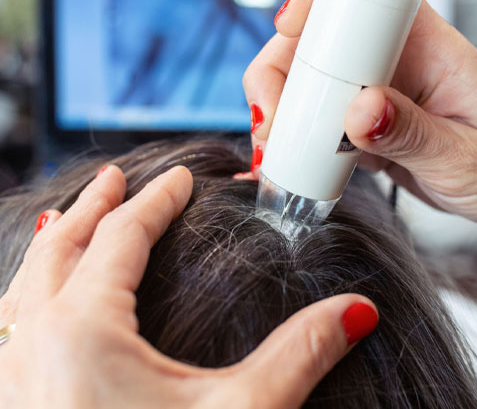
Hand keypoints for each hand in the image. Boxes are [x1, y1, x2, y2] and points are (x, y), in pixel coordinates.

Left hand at [0, 164, 377, 407]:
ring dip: (58, 242)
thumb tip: (356, 310)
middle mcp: (31, 344)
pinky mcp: (11, 400)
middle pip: (63, 245)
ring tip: (73, 218)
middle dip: (96, 204)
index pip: (122, 236)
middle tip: (117, 178)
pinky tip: (46, 296)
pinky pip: (13, 321)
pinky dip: (32, 289)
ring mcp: (9, 375)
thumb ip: (299, 355)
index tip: (180, 179)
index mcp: (81, 332)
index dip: (157, 200)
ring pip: (28, 281)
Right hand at [242, 0, 476, 223]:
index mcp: (423, 45)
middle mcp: (386, 58)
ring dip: (276, 109)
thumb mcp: (464, 155)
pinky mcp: (350, 117)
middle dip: (278, 73)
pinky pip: (307, 115)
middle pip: (312, 39)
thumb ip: (413, 134)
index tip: (290, 29)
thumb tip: (360, 111)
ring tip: (272, 148)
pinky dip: (287, 134)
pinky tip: (281, 157)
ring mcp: (364, 88)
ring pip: (300, 78)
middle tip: (271, 121)